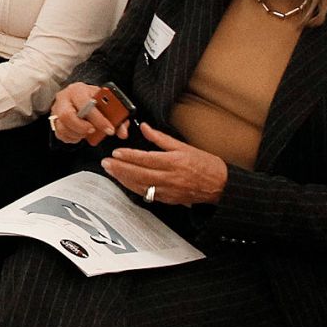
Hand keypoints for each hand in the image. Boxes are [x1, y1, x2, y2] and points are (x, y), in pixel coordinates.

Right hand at [49, 82, 129, 144]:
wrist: (78, 96)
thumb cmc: (94, 99)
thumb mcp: (106, 102)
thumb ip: (117, 117)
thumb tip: (122, 133)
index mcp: (78, 90)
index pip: (85, 104)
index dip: (98, 118)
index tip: (110, 130)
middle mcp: (64, 98)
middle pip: (67, 115)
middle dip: (82, 127)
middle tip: (94, 131)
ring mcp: (56, 110)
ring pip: (62, 127)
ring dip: (78, 134)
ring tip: (88, 133)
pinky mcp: (53, 121)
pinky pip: (60, 134)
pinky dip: (72, 138)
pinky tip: (80, 135)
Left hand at [101, 122, 227, 206]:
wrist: (221, 185)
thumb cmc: (205, 163)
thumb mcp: (184, 146)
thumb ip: (161, 138)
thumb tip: (144, 127)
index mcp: (174, 161)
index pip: (146, 159)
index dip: (129, 156)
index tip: (116, 153)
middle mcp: (170, 177)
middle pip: (140, 174)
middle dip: (120, 169)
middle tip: (106, 163)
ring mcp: (169, 190)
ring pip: (141, 186)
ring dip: (124, 179)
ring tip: (111, 172)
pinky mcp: (169, 199)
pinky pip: (148, 194)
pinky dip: (134, 188)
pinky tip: (125, 183)